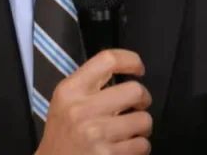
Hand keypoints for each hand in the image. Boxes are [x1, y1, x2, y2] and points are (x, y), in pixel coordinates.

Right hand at [36, 49, 151, 154]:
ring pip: (144, 120)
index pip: (107, 60)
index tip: (138, 68)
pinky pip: (142, 145)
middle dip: (142, 99)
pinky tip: (124, 146)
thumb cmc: (62, 132)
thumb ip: (88, 84)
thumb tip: (124, 69)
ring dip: (141, 127)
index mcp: (70, 90)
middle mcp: (82, 109)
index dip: (130, 60)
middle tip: (136, 106)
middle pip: (135, 90)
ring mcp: (96, 133)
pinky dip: (138, 147)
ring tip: (128, 130)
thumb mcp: (64, 101)